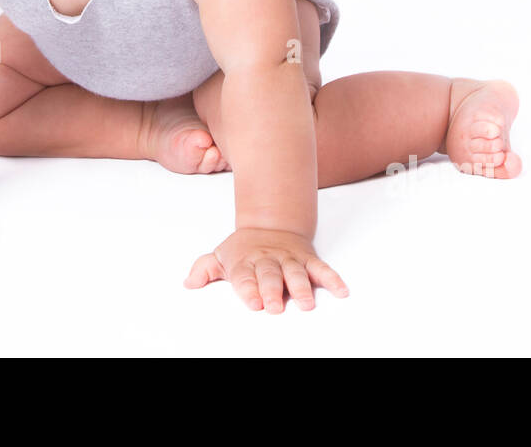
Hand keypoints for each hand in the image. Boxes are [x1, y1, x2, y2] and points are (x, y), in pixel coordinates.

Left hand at [184, 227, 348, 312]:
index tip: (253, 303)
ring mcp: (289, 260)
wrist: (270, 224)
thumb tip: (188, 282)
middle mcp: (268, 261)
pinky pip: (321, 269)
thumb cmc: (243, 249)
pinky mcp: (307, 259)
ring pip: (296, 273)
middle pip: (270, 276)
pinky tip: (341, 291)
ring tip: (306, 304)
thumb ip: (204, 269)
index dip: (248, 289)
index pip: (245, 277)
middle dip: (272, 290)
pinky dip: (332, 279)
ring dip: (301, 288)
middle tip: (274, 307)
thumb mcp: (220, 256)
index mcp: (245, 262)